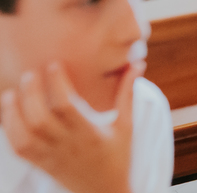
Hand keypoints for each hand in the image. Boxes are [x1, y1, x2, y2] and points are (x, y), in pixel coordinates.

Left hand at [0, 62, 138, 192]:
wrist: (105, 192)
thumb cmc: (118, 155)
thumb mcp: (127, 125)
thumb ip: (127, 93)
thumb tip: (137, 63)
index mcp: (90, 133)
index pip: (68, 106)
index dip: (58, 84)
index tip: (55, 64)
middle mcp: (68, 145)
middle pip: (41, 119)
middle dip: (31, 94)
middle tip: (30, 73)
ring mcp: (51, 157)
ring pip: (25, 135)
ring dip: (13, 112)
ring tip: (12, 92)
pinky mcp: (41, 164)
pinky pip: (19, 149)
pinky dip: (9, 130)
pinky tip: (9, 113)